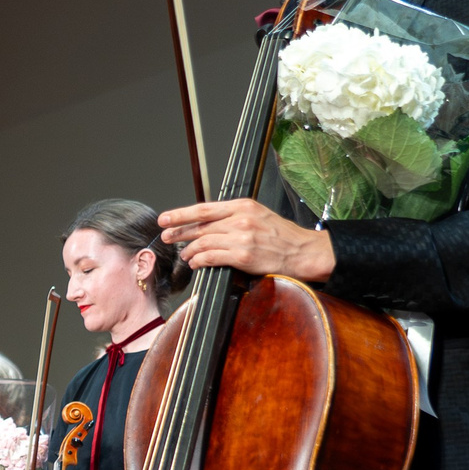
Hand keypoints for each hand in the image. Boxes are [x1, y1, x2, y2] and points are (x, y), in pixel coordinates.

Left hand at [158, 197, 336, 280]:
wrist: (303, 251)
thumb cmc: (281, 235)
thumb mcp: (258, 215)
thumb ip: (234, 216)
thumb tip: (208, 223)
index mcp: (243, 206)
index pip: (204, 209)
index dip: (180, 214)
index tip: (165, 219)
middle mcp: (240, 219)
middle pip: (199, 226)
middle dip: (178, 232)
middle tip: (166, 237)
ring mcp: (241, 238)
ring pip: (202, 242)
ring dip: (189, 250)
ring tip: (184, 255)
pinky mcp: (243, 256)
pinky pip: (211, 257)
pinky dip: (199, 261)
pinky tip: (195, 263)